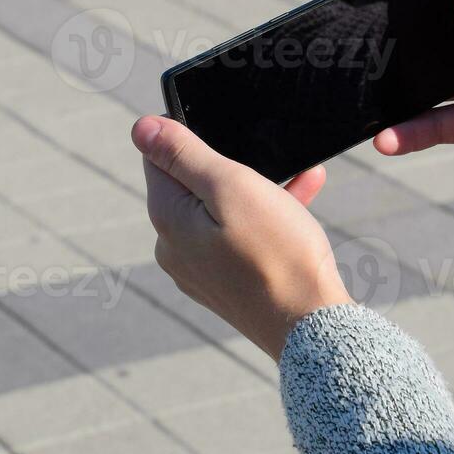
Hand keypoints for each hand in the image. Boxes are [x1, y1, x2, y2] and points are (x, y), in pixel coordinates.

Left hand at [131, 116, 351, 360]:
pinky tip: (302, 204)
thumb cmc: (277, 253)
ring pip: (224, 210)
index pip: (158, 158)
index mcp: (168, 219)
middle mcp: (174, 248)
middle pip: (193, 184)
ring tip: (304, 176)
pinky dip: (267, 217)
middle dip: (233, 163)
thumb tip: (142, 127)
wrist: (312, 325)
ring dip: (259, 188)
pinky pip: (241, 238)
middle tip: (274, 153)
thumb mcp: (232, 187)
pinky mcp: (229, 285)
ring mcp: (201, 270)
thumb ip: (184, 155)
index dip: (190, 136)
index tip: (227, 131)